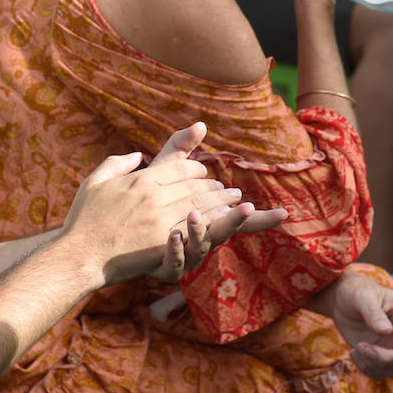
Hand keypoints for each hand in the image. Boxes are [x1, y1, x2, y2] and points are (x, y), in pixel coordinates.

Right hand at [61, 123, 247, 287]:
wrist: (79, 255)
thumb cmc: (83, 221)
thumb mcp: (95, 182)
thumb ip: (118, 163)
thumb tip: (138, 155)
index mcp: (141, 179)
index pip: (181, 167)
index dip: (198, 169)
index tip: (205, 173)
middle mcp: (153, 195)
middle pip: (196, 185)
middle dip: (215, 185)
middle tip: (229, 188)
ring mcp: (159, 218)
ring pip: (200, 204)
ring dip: (221, 201)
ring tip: (235, 200)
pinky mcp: (162, 242)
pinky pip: (195, 227)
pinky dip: (213, 221)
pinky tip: (222, 220)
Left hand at [146, 124, 287, 283]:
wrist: (109, 231)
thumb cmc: (138, 200)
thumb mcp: (161, 171)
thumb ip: (181, 150)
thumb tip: (201, 123)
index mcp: (205, 220)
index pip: (237, 219)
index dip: (260, 218)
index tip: (283, 214)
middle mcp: (198, 240)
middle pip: (224, 232)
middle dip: (237, 221)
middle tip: (247, 207)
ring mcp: (183, 257)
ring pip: (200, 249)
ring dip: (202, 231)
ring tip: (197, 215)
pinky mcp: (162, 269)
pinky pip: (173, 264)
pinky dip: (175, 250)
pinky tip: (173, 235)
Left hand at [315, 272, 392, 379]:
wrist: (341, 300)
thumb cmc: (355, 291)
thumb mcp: (363, 297)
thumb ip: (374, 313)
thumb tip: (386, 331)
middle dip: (386, 360)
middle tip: (363, 348)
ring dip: (374, 365)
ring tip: (357, 348)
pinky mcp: (380, 356)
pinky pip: (379, 372)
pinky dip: (365, 367)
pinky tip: (353, 352)